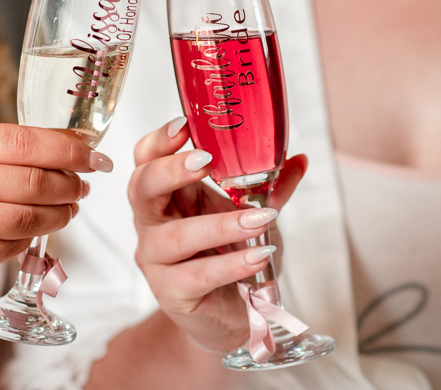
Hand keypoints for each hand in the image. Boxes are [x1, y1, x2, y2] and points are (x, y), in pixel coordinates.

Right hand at [0, 123, 108, 295]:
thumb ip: (3, 150)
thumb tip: (69, 143)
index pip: (23, 140)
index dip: (66, 148)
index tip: (93, 155)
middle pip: (32, 181)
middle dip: (70, 185)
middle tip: (83, 187)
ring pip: (27, 218)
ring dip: (59, 215)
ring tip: (69, 210)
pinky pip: (10, 247)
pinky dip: (31, 241)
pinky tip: (36, 233)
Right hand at [129, 118, 305, 352]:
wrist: (233, 315)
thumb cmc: (233, 257)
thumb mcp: (252, 215)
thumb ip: (271, 188)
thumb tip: (299, 159)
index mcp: (168, 195)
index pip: (146, 160)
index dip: (158, 140)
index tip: (184, 125)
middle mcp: (152, 223)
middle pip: (141, 188)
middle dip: (171, 170)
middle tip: (207, 160)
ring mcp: (156, 259)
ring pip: (174, 236)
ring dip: (218, 225)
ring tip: (258, 219)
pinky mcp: (171, 293)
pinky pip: (195, 276)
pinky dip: (230, 264)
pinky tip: (257, 256)